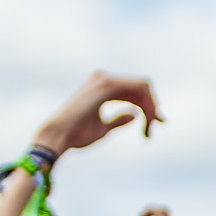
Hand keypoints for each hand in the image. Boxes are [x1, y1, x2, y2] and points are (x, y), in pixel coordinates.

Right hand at [33, 70, 160, 154]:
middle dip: (153, 108)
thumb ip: (119, 119)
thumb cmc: (76, 135)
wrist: (59, 136)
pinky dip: (148, 104)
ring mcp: (105, 79)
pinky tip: (148, 120)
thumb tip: (134, 115)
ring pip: (143, 87)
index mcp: (102, 87)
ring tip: (148, 129)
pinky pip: (139, 87)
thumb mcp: (103, 128)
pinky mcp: (107, 84)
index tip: (156, 124)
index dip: (150, 105)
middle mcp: (104, 79)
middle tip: (152, 129)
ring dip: (151, 108)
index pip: (134, 91)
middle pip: (141, 88)